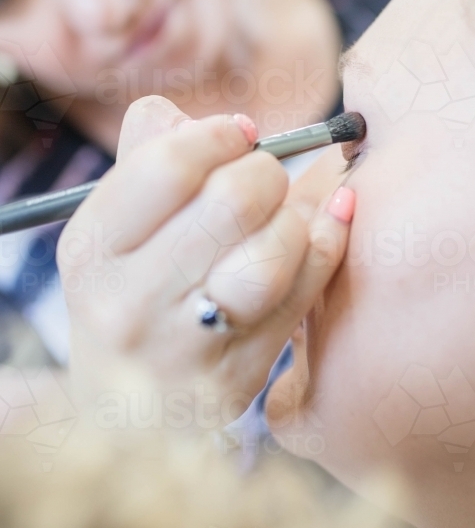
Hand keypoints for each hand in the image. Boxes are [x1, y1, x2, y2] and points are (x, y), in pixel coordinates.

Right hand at [59, 96, 354, 414]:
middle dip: (265, 172)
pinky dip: (327, 244)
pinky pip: (303, 294)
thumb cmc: (132, 291)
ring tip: (286, 212)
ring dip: (296, 216)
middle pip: (231, 202)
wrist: (125, 408)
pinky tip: (329, 221)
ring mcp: (185, 348)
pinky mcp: (237, 378)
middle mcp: (129, 304)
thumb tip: (206, 119)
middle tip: (266, 176)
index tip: (240, 133)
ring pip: (273, 254)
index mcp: (92, 251)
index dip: (218, 136)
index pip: (168, 167)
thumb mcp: (116, 228)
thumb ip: (149, 157)